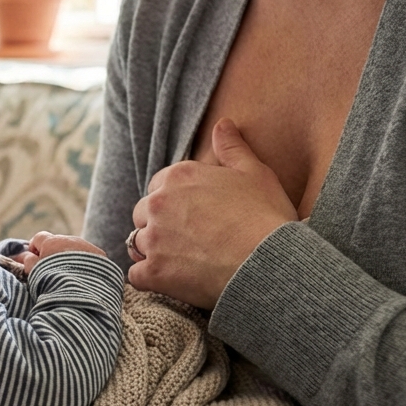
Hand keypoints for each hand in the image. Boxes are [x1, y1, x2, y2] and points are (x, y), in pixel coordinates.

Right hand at [22, 231, 106, 274]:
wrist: (83, 290)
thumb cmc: (53, 281)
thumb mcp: (34, 272)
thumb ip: (27, 261)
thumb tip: (23, 255)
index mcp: (51, 241)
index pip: (38, 238)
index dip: (34, 249)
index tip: (34, 262)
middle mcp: (69, 239)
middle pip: (57, 242)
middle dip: (52, 254)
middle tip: (51, 271)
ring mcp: (86, 245)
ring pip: (73, 248)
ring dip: (68, 257)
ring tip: (68, 275)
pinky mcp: (100, 254)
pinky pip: (88, 254)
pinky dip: (83, 262)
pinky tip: (83, 276)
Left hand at [128, 119, 296, 307]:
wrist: (270, 262)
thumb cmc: (267, 217)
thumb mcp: (255, 173)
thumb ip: (232, 148)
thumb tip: (222, 124)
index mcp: (178, 177)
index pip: (158, 187)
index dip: (174, 203)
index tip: (194, 217)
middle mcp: (157, 203)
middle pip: (142, 215)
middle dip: (158, 226)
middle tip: (189, 241)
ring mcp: (153, 238)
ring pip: (137, 245)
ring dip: (154, 252)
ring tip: (184, 262)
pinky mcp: (153, 271)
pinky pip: (136, 275)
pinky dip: (150, 279)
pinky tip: (172, 282)